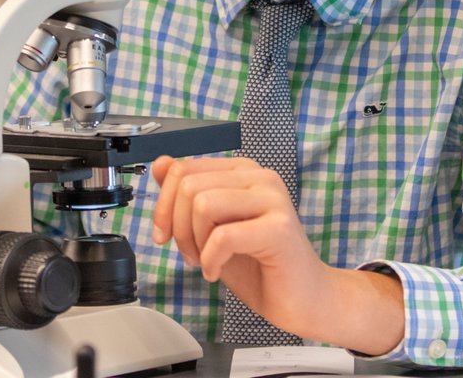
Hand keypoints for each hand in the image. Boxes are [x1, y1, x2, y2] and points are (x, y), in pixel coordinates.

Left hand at [151, 156, 333, 338]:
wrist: (301, 299)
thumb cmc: (258, 265)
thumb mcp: (210, 228)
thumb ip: (186, 194)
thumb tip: (161, 164)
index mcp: (242, 171)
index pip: (182, 169)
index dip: (163, 205)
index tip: (165, 235)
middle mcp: (260, 177)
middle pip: (189, 186)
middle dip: (178, 227)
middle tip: (191, 255)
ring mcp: (273, 200)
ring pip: (203, 205)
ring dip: (195, 242)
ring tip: (208, 261)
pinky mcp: (280, 228)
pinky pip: (223, 236)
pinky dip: (211, 260)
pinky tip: (217, 272)